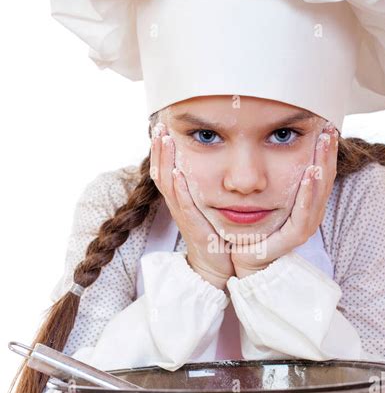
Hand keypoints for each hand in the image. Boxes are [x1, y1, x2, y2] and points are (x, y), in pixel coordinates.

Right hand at [150, 123, 234, 290]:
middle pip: (161, 172)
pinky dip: (178, 189)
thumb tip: (214, 162)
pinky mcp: (193, 228)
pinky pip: (183, 206)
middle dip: (159, 148)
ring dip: (165, 160)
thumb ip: (206, 187)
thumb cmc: (215, 236)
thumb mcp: (209, 207)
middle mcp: (178, 205)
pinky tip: (177, 173)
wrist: (218, 267)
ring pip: (168, 185)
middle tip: (158, 125)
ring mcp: (184, 217)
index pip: (166, 169)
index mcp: (181, 199)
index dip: (161, 149)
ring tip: (164, 139)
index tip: (162, 127)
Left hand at [231, 121, 338, 277]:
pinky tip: (310, 172)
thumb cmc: (250, 224)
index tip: (325, 123)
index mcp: (304, 200)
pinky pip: (305, 212)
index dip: (324, 148)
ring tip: (325, 142)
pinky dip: (308, 192)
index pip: (320, 170)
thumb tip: (267, 138)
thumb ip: (269, 170)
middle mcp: (309, 211)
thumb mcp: (261, 192)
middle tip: (330, 127)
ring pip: (320, 191)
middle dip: (328, 151)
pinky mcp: (295, 237)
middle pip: (325, 177)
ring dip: (323, 164)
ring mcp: (304, 224)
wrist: (241, 256)